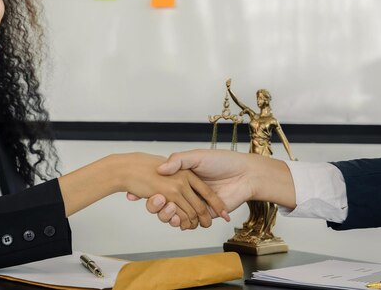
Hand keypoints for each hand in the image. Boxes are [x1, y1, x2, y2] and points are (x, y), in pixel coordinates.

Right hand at [135, 149, 295, 227]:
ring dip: (167, 216)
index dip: (148, 191)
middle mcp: (187, 192)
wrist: (245, 174)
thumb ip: (178, 161)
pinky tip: (178, 219)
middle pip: (164, 204)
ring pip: (174, 215)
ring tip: (167, 209)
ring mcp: (195, 204)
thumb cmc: (222, 161)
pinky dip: (181, 224)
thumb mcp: (197, 156)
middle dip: (156, 206)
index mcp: (182, 177)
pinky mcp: (204, 215)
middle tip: (155, 201)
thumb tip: (160, 169)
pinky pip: (188, 223)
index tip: (135, 193)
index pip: (160, 187)